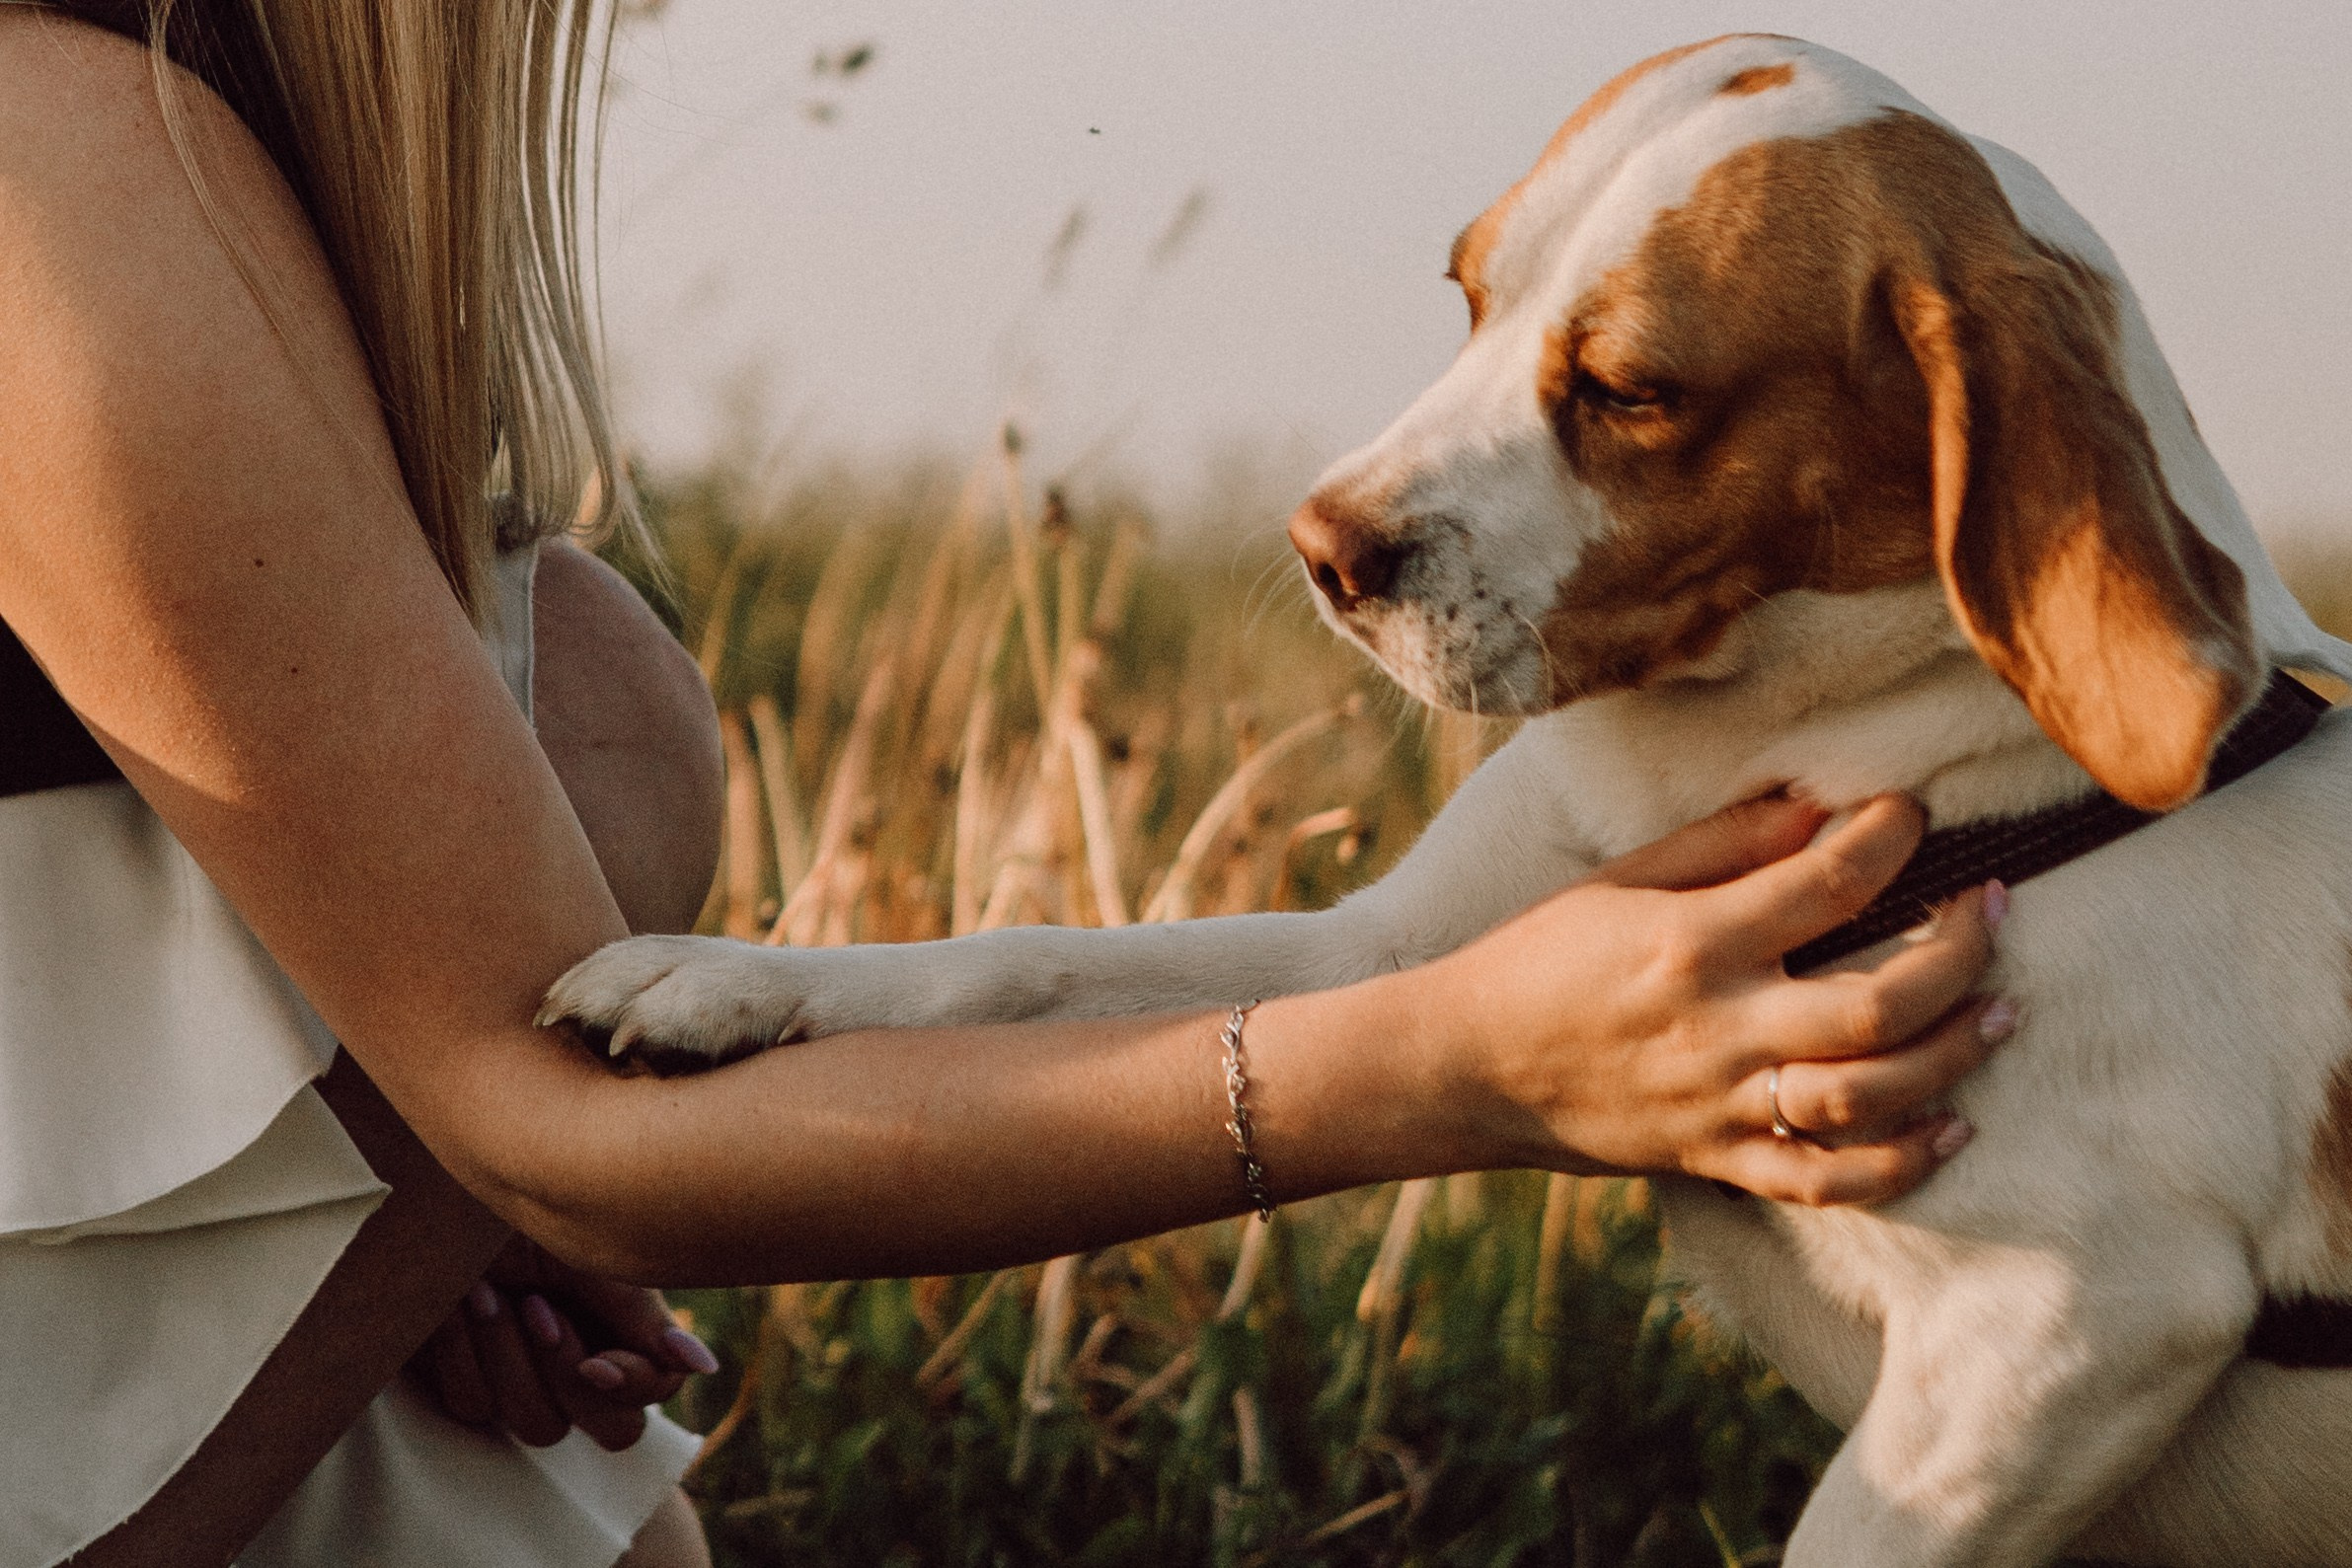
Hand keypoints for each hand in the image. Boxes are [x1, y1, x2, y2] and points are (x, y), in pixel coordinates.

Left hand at [407, 1234, 719, 1449]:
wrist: (445, 1202)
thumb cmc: (525, 1217)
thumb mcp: (592, 1258)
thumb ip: (647, 1321)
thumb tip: (705, 1368)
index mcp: (624, 1326)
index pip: (657, 1390)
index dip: (632, 1386)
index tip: (596, 1361)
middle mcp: (584, 1365)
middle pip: (610, 1431)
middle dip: (567, 1374)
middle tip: (537, 1309)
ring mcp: (528, 1384)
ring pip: (538, 1426)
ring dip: (509, 1358)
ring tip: (486, 1292)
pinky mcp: (469, 1386)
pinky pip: (473, 1407)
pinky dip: (463, 1355)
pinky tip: (455, 1305)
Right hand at [1438, 794, 2006, 1205]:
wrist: (1468, 1065)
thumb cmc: (1542, 955)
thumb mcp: (1622, 878)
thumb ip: (1725, 843)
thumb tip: (1823, 810)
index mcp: (1692, 941)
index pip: (1829, 883)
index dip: (1892, 838)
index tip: (1914, 815)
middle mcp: (1718, 1027)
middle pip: (1879, 1004)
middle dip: (1960, 953)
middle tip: (1991, 908)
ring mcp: (1721, 1104)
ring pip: (1872, 1097)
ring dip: (1956, 1052)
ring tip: (2002, 1008)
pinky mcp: (1717, 1160)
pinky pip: (1828, 1180)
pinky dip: (1903, 1163)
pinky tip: (1951, 1123)